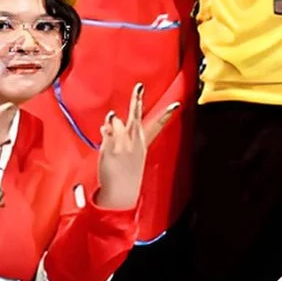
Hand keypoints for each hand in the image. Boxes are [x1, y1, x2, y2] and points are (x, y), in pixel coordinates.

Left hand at [94, 84, 179, 210]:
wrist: (119, 193)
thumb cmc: (126, 174)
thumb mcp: (131, 155)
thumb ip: (121, 135)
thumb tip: (111, 119)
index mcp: (143, 144)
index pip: (157, 126)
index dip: (167, 115)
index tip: (177, 104)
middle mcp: (134, 143)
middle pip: (136, 117)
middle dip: (137, 101)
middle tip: (139, 87)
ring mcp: (122, 145)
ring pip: (117, 122)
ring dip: (113, 121)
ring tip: (112, 124)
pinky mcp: (110, 149)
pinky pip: (106, 131)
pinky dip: (105, 129)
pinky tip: (104, 129)